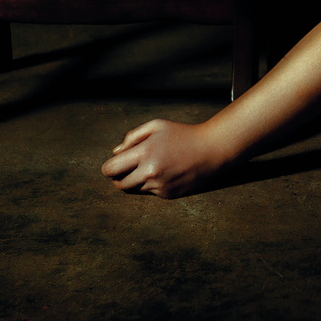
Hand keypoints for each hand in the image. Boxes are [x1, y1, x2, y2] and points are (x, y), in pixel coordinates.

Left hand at [101, 119, 231, 198]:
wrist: (212, 150)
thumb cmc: (183, 134)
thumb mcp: (157, 126)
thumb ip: (132, 137)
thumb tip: (116, 153)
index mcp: (145, 152)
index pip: (111, 169)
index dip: (109, 168)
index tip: (114, 165)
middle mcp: (150, 172)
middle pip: (119, 184)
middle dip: (119, 177)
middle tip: (127, 169)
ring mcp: (159, 185)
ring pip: (135, 189)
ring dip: (137, 180)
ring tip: (152, 167)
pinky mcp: (167, 194)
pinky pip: (150, 192)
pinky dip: (152, 184)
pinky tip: (166, 172)